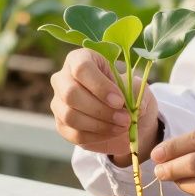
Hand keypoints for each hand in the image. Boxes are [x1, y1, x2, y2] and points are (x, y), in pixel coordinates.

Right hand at [50, 48, 159, 163]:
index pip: (81, 68)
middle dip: (100, 110)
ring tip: (122, 126)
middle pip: (71, 94)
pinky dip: (97, 136)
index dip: (100, 86)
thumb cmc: (127, 92)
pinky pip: (74, 133)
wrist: (125, 114)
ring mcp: (59, 102)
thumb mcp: (136, 86)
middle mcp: (63, 78)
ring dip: (100, 125)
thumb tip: (133, 108)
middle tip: (125, 118)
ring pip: (70, 116)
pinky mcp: (61, 124)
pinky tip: (112, 132)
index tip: (120, 101)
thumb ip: (133, 93)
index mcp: (80, 59)